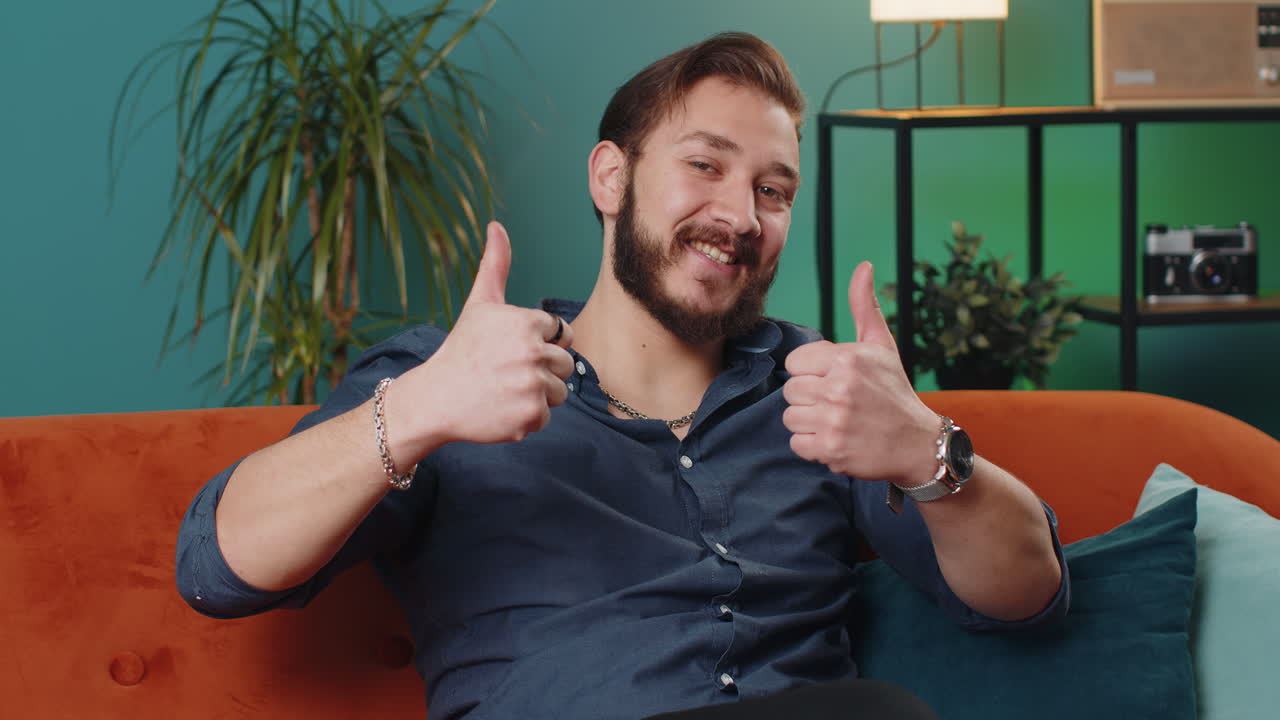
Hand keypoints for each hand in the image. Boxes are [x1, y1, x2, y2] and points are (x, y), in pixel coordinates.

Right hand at [387, 221, 574, 454]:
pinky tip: (501, 409)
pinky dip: (526, 418)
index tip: (508, 350)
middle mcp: (533, 353)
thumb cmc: (461, 349)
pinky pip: (546, 416)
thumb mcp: (479, 304)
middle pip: (564, 364)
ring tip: (503, 390)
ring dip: (536, 394)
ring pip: (558, 392)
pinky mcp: (531, 416)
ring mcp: (533, 387)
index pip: (560, 334)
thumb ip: (496, 265)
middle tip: (504, 372)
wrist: (435, 399)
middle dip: (540, 369)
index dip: (537, 343)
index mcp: (527, 323)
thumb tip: (497, 225)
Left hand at [782, 262, 938, 484]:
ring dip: (809, 422)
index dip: (811, 372)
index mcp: (847, 359)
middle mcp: (839, 387)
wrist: (919, 443)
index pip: (795, 362)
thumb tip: (863, 267)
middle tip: (837, 404)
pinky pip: (797, 444)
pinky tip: (835, 439)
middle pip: (790, 390)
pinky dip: (812, 446)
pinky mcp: (831, 449)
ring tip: (836, 421)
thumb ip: (864, 307)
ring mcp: (834, 420)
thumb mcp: (882, 346)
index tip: (832, 380)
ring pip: (790, 417)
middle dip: (810, 398)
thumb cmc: (894, 392)